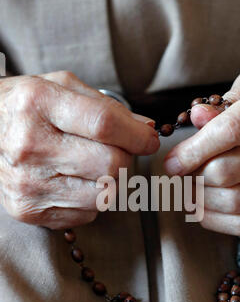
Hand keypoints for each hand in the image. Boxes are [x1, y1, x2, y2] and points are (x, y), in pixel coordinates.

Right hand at [0, 71, 158, 228]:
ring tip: (91, 166)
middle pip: (110, 165)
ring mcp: (27, 184)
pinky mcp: (29, 210)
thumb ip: (106, 106)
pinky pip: (86, 213)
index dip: (137, 136)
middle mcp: (29, 146)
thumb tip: (146, 130)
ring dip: (110, 182)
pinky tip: (73, 181)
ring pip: (104, 195)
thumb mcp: (61, 87)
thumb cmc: (27, 107)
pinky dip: (91, 199)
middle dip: (126, 159)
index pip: (104, 125)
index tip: (149, 140)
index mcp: (38, 105)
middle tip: (118, 151)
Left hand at [164, 59, 239, 235]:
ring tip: (188, 190)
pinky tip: (204, 210)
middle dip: (192, 177)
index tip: (171, 161)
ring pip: (235, 200)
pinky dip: (219, 221)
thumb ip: (227, 100)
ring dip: (201, 200)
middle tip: (178, 175)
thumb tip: (196, 118)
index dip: (192, 151)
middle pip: (226, 171)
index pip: (228, 132)